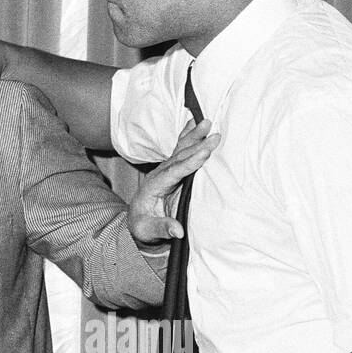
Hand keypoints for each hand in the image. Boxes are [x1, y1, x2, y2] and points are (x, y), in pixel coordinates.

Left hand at [127, 119, 220, 245]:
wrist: (138, 222)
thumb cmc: (143, 226)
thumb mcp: (147, 231)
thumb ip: (161, 229)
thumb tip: (177, 231)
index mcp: (153, 186)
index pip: (173, 173)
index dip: (189, 163)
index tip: (204, 153)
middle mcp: (159, 174)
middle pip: (179, 157)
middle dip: (196, 145)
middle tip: (213, 134)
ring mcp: (165, 170)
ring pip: (180, 150)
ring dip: (193, 135)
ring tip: (206, 121)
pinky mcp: (172, 169)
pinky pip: (181, 150)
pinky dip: (189, 136)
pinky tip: (195, 122)